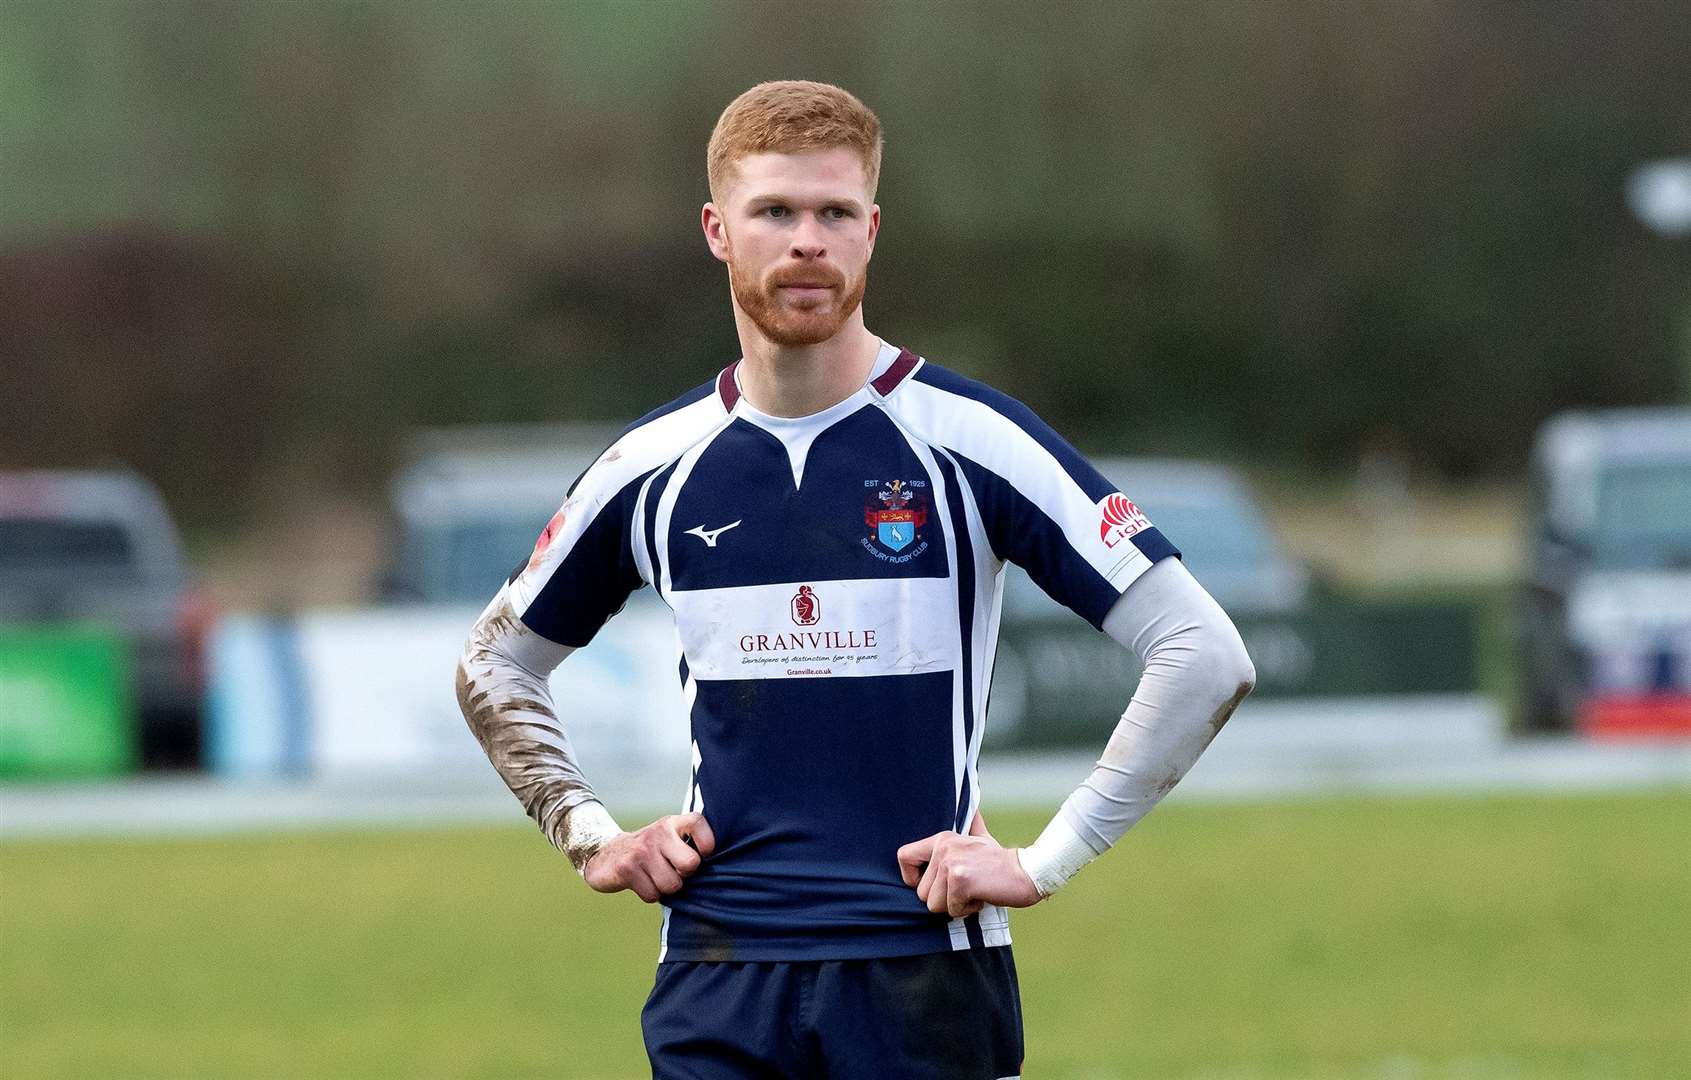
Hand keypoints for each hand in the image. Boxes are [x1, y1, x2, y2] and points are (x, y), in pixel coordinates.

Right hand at [582, 813, 714, 902]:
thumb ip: (690, 844)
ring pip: (672, 885)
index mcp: (671, 823)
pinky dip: (650, 894)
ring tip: (655, 876)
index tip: (702, 854)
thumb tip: (723, 865)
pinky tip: (642, 882)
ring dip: (666, 888)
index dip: (707, 843)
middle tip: (674, 871)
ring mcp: (641, 850)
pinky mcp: (626, 868)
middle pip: (690, 864)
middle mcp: (658, 833)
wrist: (606, 855)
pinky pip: (653, 895)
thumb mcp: (669, 838)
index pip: (698, 823)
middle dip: (684, 875)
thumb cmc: (650, 851)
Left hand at [897, 824, 1041, 917]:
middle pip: (922, 893)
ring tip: (974, 891)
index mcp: (942, 839)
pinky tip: (982, 896)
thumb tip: (971, 806)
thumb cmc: (1001, 861)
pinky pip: (952, 910)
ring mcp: (952, 864)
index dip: (911, 878)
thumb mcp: (981, 837)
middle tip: (965, 889)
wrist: (1028, 872)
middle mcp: (943, 848)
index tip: (929, 885)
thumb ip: (970, 825)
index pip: (904, 856)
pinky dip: (968, 910)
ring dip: (956, 906)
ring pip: (934, 905)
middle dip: (943, 900)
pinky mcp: (961, 881)